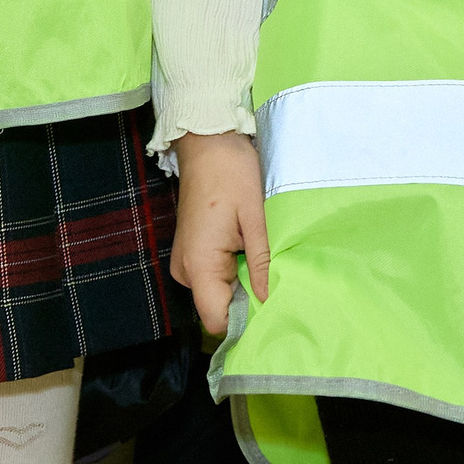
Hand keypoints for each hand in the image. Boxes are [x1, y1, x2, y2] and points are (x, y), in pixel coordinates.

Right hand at [169, 131, 269, 335]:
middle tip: (277, 281)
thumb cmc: (232, 173)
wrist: (207, 142)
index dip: (244, 320)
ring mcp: (186, 261)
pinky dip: (232, 270)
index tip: (272, 308)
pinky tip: (250, 252)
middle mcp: (186, 270)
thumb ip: (261, 262)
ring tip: (265, 261)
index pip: (216, 319)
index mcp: (200, 265)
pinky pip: (213, 275)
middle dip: (247, 300)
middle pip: (217, 307)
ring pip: (216, 292)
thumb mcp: (255, 217)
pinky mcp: (191, 251)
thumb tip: (268, 300)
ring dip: (241, 283)